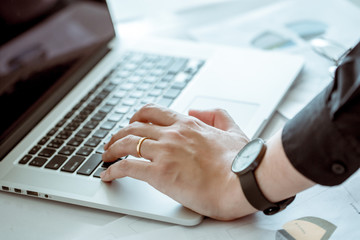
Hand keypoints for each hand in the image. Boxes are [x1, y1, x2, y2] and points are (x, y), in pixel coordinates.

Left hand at [101, 104, 255, 219]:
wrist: (244, 181)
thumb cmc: (242, 161)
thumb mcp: (233, 129)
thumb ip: (217, 114)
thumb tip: (198, 109)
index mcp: (188, 124)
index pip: (153, 112)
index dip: (137, 117)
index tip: (131, 124)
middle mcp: (172, 134)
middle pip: (134, 126)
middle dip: (119, 132)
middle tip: (113, 141)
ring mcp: (164, 152)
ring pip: (126, 143)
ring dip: (111, 148)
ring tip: (105, 156)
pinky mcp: (159, 173)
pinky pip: (127, 167)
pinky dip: (113, 170)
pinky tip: (108, 174)